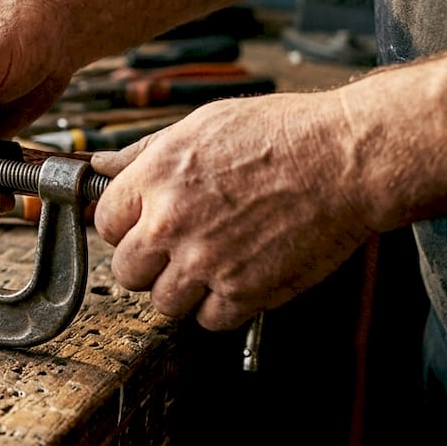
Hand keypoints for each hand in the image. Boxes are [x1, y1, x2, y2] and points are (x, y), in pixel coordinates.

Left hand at [91, 90, 373, 329]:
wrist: (343, 159)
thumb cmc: (279, 133)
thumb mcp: (199, 124)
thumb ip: (143, 152)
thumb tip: (102, 165)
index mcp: (155, 179)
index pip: (103, 223)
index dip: (123, 226)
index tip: (141, 226)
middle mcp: (171, 223)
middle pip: (125, 271)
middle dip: (146, 264)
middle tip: (173, 251)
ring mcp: (206, 261)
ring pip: (162, 302)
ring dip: (181, 290)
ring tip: (208, 265)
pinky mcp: (244, 290)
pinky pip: (210, 320)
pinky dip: (221, 307)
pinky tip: (236, 278)